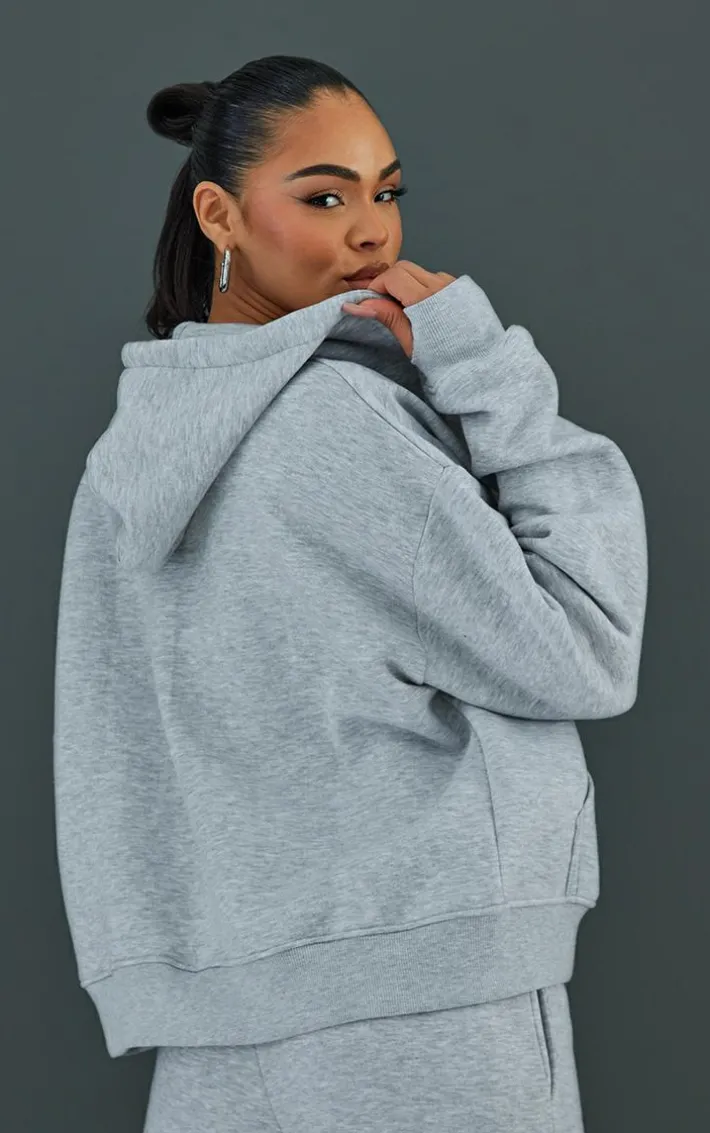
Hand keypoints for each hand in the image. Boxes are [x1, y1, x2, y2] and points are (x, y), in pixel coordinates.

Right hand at [342, 260, 456, 358]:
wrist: (481, 368)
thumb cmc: (444, 362)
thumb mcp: (410, 342)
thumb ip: (386, 316)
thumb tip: (355, 305)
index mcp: (427, 299)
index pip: (392, 276)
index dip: (377, 286)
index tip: (371, 303)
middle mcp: (443, 285)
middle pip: (405, 268)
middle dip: (390, 282)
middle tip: (385, 305)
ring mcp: (457, 285)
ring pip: (421, 272)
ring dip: (408, 284)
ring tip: (409, 311)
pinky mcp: (466, 289)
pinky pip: (439, 279)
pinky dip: (426, 288)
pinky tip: (428, 310)